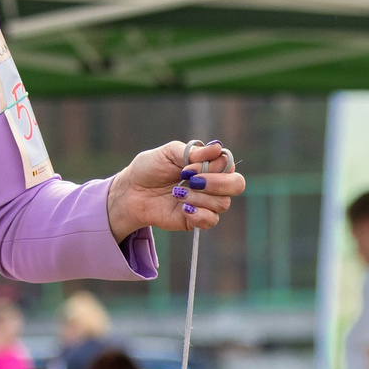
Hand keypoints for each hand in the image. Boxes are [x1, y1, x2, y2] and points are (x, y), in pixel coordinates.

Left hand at [106, 140, 245, 238]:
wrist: (132, 191)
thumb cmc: (150, 168)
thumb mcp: (169, 152)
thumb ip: (192, 152)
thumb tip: (217, 148)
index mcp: (209, 164)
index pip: (229, 164)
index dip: (213, 167)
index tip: (186, 168)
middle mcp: (213, 183)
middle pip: (237, 185)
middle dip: (216, 183)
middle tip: (191, 182)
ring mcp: (206, 202)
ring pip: (222, 203)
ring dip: (198, 198)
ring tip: (176, 193)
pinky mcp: (196, 219)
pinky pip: (211, 220)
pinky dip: (198, 214)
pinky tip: (182, 208)